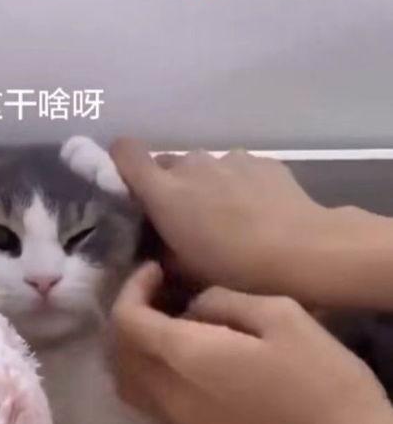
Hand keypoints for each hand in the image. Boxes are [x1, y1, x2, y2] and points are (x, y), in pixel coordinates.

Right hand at [110, 138, 331, 297]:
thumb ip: (162, 252)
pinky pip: (236, 170)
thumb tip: (158, 245)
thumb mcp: (186, 272)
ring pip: (204, 168)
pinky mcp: (261, 161)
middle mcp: (191, 164)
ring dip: (206, 187)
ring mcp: (228, 158)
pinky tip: (256, 212)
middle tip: (185, 221)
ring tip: (227, 219)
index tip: (130, 188)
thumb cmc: (234, 268)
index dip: (122, 163)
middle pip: (167, 164)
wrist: (302, 251)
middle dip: (170, 187)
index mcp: (164, 191)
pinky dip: (237, 186)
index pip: (125, 152)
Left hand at [111, 263, 392, 423]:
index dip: (132, 288)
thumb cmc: (321, 381)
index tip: (155, 270)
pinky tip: (184, 368)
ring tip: (165, 330)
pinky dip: (150, 380)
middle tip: (159, 296)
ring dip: (134, 352)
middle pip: (117, 355)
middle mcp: (168, 398)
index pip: (126, 320)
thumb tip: (195, 308)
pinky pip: (151, 409)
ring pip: (129, 387)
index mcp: (184, 359)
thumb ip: (225, 302)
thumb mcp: (282, 316)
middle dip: (129, 318)